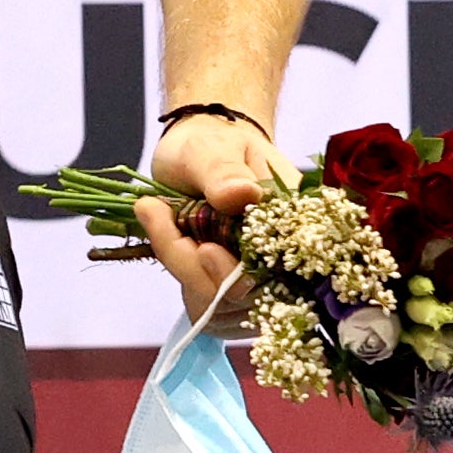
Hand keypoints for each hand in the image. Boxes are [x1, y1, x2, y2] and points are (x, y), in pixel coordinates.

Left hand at [137, 105, 281, 322]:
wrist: (203, 152)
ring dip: (181, 266)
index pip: (278, 271)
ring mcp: (260, 281)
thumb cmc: (213, 146)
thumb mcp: (212, 147)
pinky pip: (207, 306)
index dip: (239, 272)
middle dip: (196, 266)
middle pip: (245, 297)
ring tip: (158, 214)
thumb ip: (223, 170)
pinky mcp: (232, 290)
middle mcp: (286, 261)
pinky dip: (180, 274)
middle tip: (156, 211)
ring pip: (220, 305)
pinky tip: (166, 236)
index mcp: (297, 225)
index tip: (203, 248)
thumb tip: (241, 193)